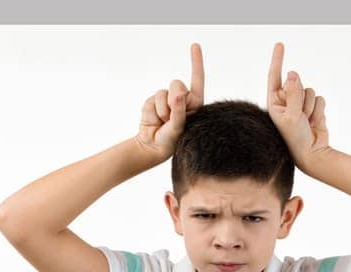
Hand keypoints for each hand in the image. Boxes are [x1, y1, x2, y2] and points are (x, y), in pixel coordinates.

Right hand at [137, 43, 204, 160]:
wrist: (153, 147)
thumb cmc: (172, 140)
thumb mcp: (178, 128)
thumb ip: (179, 111)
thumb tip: (177, 93)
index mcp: (194, 103)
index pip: (197, 79)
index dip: (196, 62)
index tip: (195, 45)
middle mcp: (182, 99)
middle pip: (178, 84)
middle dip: (173, 99)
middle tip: (171, 116)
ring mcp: (167, 99)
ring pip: (163, 92)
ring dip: (162, 110)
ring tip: (163, 122)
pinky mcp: (154, 101)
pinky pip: (153, 99)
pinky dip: (153, 111)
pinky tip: (155, 121)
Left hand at [266, 43, 330, 170]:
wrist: (312, 155)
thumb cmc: (296, 139)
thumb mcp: (291, 116)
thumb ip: (293, 93)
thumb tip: (292, 73)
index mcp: (275, 103)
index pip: (275, 76)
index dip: (277, 60)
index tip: (280, 44)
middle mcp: (287, 101)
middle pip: (298, 82)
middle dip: (302, 96)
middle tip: (300, 115)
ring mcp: (300, 105)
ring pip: (310, 90)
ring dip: (311, 106)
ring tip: (307, 122)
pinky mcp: (313, 108)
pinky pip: (320, 98)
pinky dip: (319, 110)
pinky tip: (314, 122)